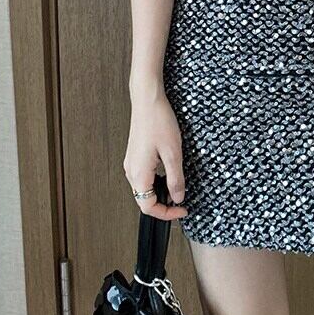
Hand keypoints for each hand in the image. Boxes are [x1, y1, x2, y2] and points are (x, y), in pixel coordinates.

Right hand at [123, 83, 187, 219]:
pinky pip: (143, 175)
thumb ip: (175, 179)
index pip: (149, 207)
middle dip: (163, 204)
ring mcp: (131, 162)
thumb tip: (178, 197)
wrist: (147, 100)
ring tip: (177, 185)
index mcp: (139, 174)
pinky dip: (156, 180)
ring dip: (159, 191)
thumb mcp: (173, 153)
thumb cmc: (158, 122)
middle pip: (144, 199)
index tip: (182, 210)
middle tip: (181, 200)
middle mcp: (131, 171)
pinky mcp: (135, 154)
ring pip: (144, 188)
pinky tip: (168, 171)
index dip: (167, 213)